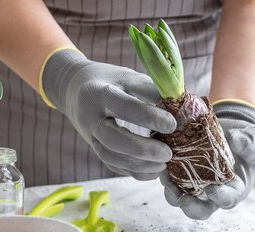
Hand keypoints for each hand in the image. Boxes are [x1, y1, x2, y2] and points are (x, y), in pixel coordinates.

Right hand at [41, 48, 175, 179]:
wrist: (75, 90)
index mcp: (101, 93)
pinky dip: (135, 172)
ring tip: (164, 164)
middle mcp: (92, 118)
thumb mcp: (129, 77)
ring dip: (139, 166)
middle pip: (112, 139)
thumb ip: (151, 91)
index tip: (173, 124)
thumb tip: (179, 108)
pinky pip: (114, 166)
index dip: (150, 117)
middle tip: (168, 153)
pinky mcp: (96, 150)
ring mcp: (91, 137)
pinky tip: (155, 170)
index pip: (125, 107)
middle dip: (143, 149)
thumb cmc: (110, 81)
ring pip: (111, 158)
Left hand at [160, 100, 254, 218]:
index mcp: (234, 189)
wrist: (233, 130)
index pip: (227, 200)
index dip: (220, 198)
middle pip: (200, 208)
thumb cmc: (248, 141)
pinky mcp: (183, 171)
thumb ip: (248, 143)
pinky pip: (172, 178)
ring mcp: (197, 183)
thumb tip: (235, 141)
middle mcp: (213, 191)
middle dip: (190, 207)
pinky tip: (162, 162)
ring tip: (166, 178)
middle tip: (183, 199)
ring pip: (181, 197)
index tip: (212, 189)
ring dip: (172, 192)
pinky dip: (165, 173)